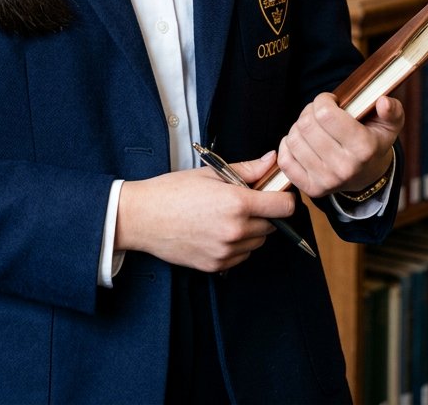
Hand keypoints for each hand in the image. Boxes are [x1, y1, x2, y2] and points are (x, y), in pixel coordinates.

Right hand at [115, 152, 295, 272]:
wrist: (144, 217)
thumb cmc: (173, 191)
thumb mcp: (211, 173)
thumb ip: (247, 170)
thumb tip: (271, 161)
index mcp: (236, 204)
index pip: (283, 208)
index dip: (284, 198)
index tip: (277, 193)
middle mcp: (236, 231)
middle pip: (272, 226)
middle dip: (264, 213)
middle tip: (243, 201)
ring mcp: (226, 252)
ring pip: (257, 243)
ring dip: (251, 230)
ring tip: (225, 216)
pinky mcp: (217, 266)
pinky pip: (241, 256)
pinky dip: (236, 245)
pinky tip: (217, 230)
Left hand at [276, 92, 403, 199]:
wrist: (368, 175)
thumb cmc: (374, 141)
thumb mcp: (389, 124)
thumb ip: (392, 110)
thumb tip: (383, 101)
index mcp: (364, 148)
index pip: (325, 113)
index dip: (324, 100)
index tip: (331, 102)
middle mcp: (345, 168)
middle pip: (307, 124)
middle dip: (310, 111)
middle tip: (320, 114)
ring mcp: (327, 181)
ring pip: (294, 139)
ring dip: (299, 127)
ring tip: (312, 127)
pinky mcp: (312, 189)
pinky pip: (285, 160)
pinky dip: (288, 146)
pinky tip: (302, 142)